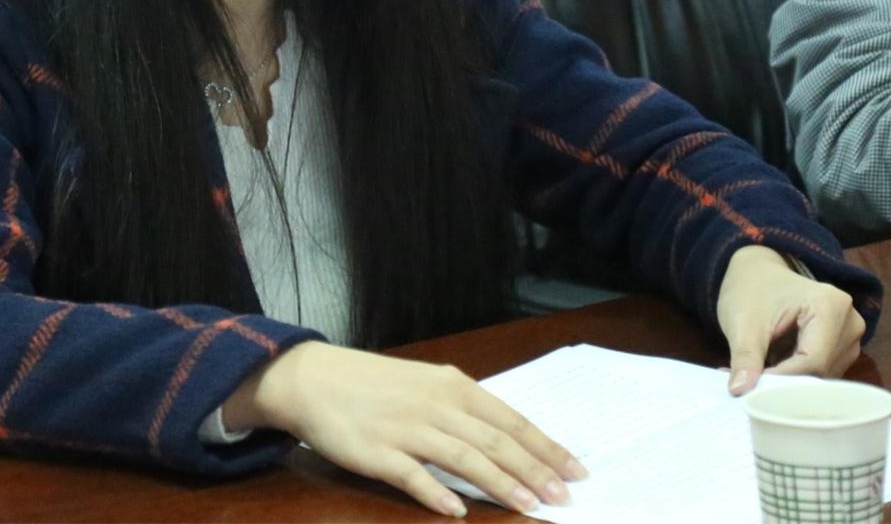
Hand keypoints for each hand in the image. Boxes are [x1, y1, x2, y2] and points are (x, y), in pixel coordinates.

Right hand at [223, 341, 585, 516]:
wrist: (315, 379)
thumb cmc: (376, 384)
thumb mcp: (427, 384)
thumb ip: (464, 409)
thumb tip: (508, 439)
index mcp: (452, 385)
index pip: (510, 420)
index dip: (545, 447)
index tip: (575, 470)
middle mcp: (435, 405)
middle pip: (494, 441)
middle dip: (534, 470)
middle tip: (565, 497)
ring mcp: (405, 428)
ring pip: (463, 458)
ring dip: (499, 484)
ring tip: (529, 506)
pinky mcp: (376, 452)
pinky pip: (411, 475)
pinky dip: (435, 493)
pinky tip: (456, 510)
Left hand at [716, 244, 864, 395]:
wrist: (759, 272)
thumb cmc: (751, 289)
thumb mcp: (742, 322)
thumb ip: (745, 357)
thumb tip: (740, 392)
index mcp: (830, 306)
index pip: (813, 360)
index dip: (783, 379)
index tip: (753, 391)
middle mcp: (850, 321)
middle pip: (821, 370)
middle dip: (786, 382)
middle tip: (752, 386)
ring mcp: (849, 336)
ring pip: (823, 376)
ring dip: (791, 381)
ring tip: (760, 373)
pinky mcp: (842, 347)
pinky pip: (823, 372)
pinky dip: (796, 376)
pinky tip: (774, 368)